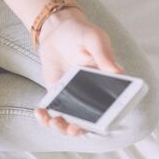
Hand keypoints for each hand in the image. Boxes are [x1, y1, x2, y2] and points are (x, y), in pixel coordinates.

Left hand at [33, 9, 122, 136]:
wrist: (57, 29)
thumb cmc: (81, 32)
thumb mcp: (95, 39)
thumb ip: (105, 55)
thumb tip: (118, 72)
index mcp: (107, 83)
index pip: (111, 106)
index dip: (107, 120)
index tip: (99, 125)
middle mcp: (91, 93)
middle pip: (89, 120)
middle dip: (80, 129)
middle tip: (72, 129)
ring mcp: (73, 95)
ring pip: (69, 120)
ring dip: (61, 127)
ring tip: (54, 122)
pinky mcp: (56, 94)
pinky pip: (52, 111)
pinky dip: (45, 117)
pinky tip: (39, 112)